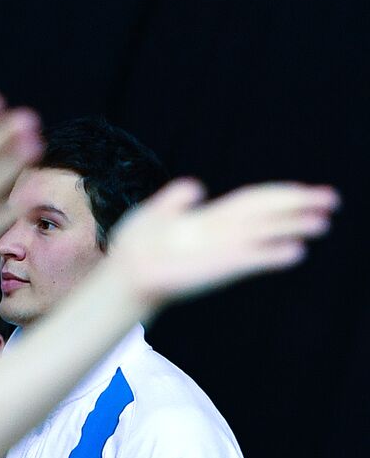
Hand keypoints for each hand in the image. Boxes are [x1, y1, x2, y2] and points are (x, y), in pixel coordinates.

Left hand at [109, 178, 337, 307]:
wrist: (124, 272)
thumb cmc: (137, 246)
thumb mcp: (154, 213)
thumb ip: (176, 200)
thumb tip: (196, 185)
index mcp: (210, 218)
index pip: (253, 201)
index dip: (281, 195)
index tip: (310, 191)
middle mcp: (222, 233)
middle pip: (266, 215)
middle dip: (298, 207)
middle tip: (332, 201)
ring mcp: (221, 250)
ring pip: (264, 234)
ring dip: (292, 228)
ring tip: (322, 223)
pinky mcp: (217, 268)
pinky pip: (249, 260)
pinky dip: (270, 255)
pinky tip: (295, 251)